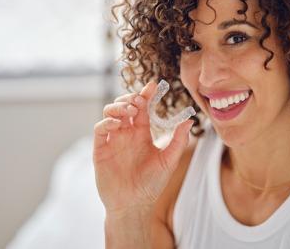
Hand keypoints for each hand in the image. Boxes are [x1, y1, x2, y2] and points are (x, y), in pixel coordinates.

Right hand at [93, 82, 192, 216]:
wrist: (134, 205)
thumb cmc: (151, 184)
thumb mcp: (168, 161)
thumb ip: (178, 141)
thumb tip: (189, 121)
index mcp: (141, 133)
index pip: (142, 108)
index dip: (145, 95)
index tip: (152, 85)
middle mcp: (126, 133)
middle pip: (124, 105)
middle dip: (131, 98)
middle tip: (140, 100)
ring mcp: (112, 140)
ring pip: (110, 113)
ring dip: (118, 106)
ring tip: (130, 109)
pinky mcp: (100, 150)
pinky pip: (99, 129)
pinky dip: (107, 122)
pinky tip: (118, 124)